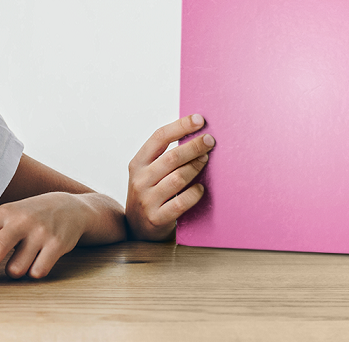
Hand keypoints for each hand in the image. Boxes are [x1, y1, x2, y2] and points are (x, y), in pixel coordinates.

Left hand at [0, 192, 90, 281]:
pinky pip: (37, 272)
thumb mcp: (9, 215)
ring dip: (13, 272)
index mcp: (4, 212)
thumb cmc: (31, 217)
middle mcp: (22, 220)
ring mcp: (41, 232)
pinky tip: (37, 260)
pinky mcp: (58, 245)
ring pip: (16, 269)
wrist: (71, 209)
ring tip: (19, 261)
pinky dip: (33, 273)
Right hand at [125, 114, 214, 241]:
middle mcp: (139, 180)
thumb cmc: (151, 193)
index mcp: (137, 163)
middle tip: (210, 140)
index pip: (159, 137)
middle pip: (172, 157)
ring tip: (206, 159)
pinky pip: (181, 203)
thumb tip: (195, 132)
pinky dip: (194, 194)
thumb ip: (164, 156)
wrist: (138, 228)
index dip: (181, 126)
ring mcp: (147, 200)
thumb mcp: (149, 172)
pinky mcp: (156, 218)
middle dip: (194, 146)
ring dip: (195, 167)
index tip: (200, 119)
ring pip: (178, 178)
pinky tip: (201, 188)